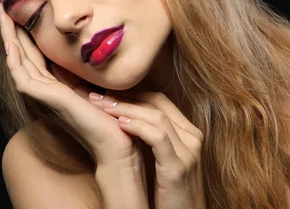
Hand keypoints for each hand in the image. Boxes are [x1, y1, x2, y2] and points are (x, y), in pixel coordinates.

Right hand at [0, 3, 142, 168]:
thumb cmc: (109, 114)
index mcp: (53, 83)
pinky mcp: (46, 99)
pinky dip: (15, 60)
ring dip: (8, 37)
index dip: (23, 32)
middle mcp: (44, 88)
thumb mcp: (93, 81)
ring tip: (1, 15)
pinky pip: (23, 76)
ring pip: (17, 60)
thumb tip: (86, 44)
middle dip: (9, 29)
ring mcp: (42, 94)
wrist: (113, 141)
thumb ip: (83, 67)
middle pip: (20, 52)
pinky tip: (11, 43)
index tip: (17, 11)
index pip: (32, 52)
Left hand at [88, 91, 205, 208]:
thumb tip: (126, 121)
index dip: (133, 94)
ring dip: (126, 108)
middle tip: (97, 95)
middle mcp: (192, 138)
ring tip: (102, 106)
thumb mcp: (166, 162)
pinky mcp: (178, 168)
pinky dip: (138, 127)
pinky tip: (120, 125)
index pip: (160, 101)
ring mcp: (188, 152)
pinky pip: (158, 138)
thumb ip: (155, 141)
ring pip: (156, 116)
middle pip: (157, 104)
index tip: (107, 93)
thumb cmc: (171, 196)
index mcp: (190, 133)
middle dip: (125, 97)